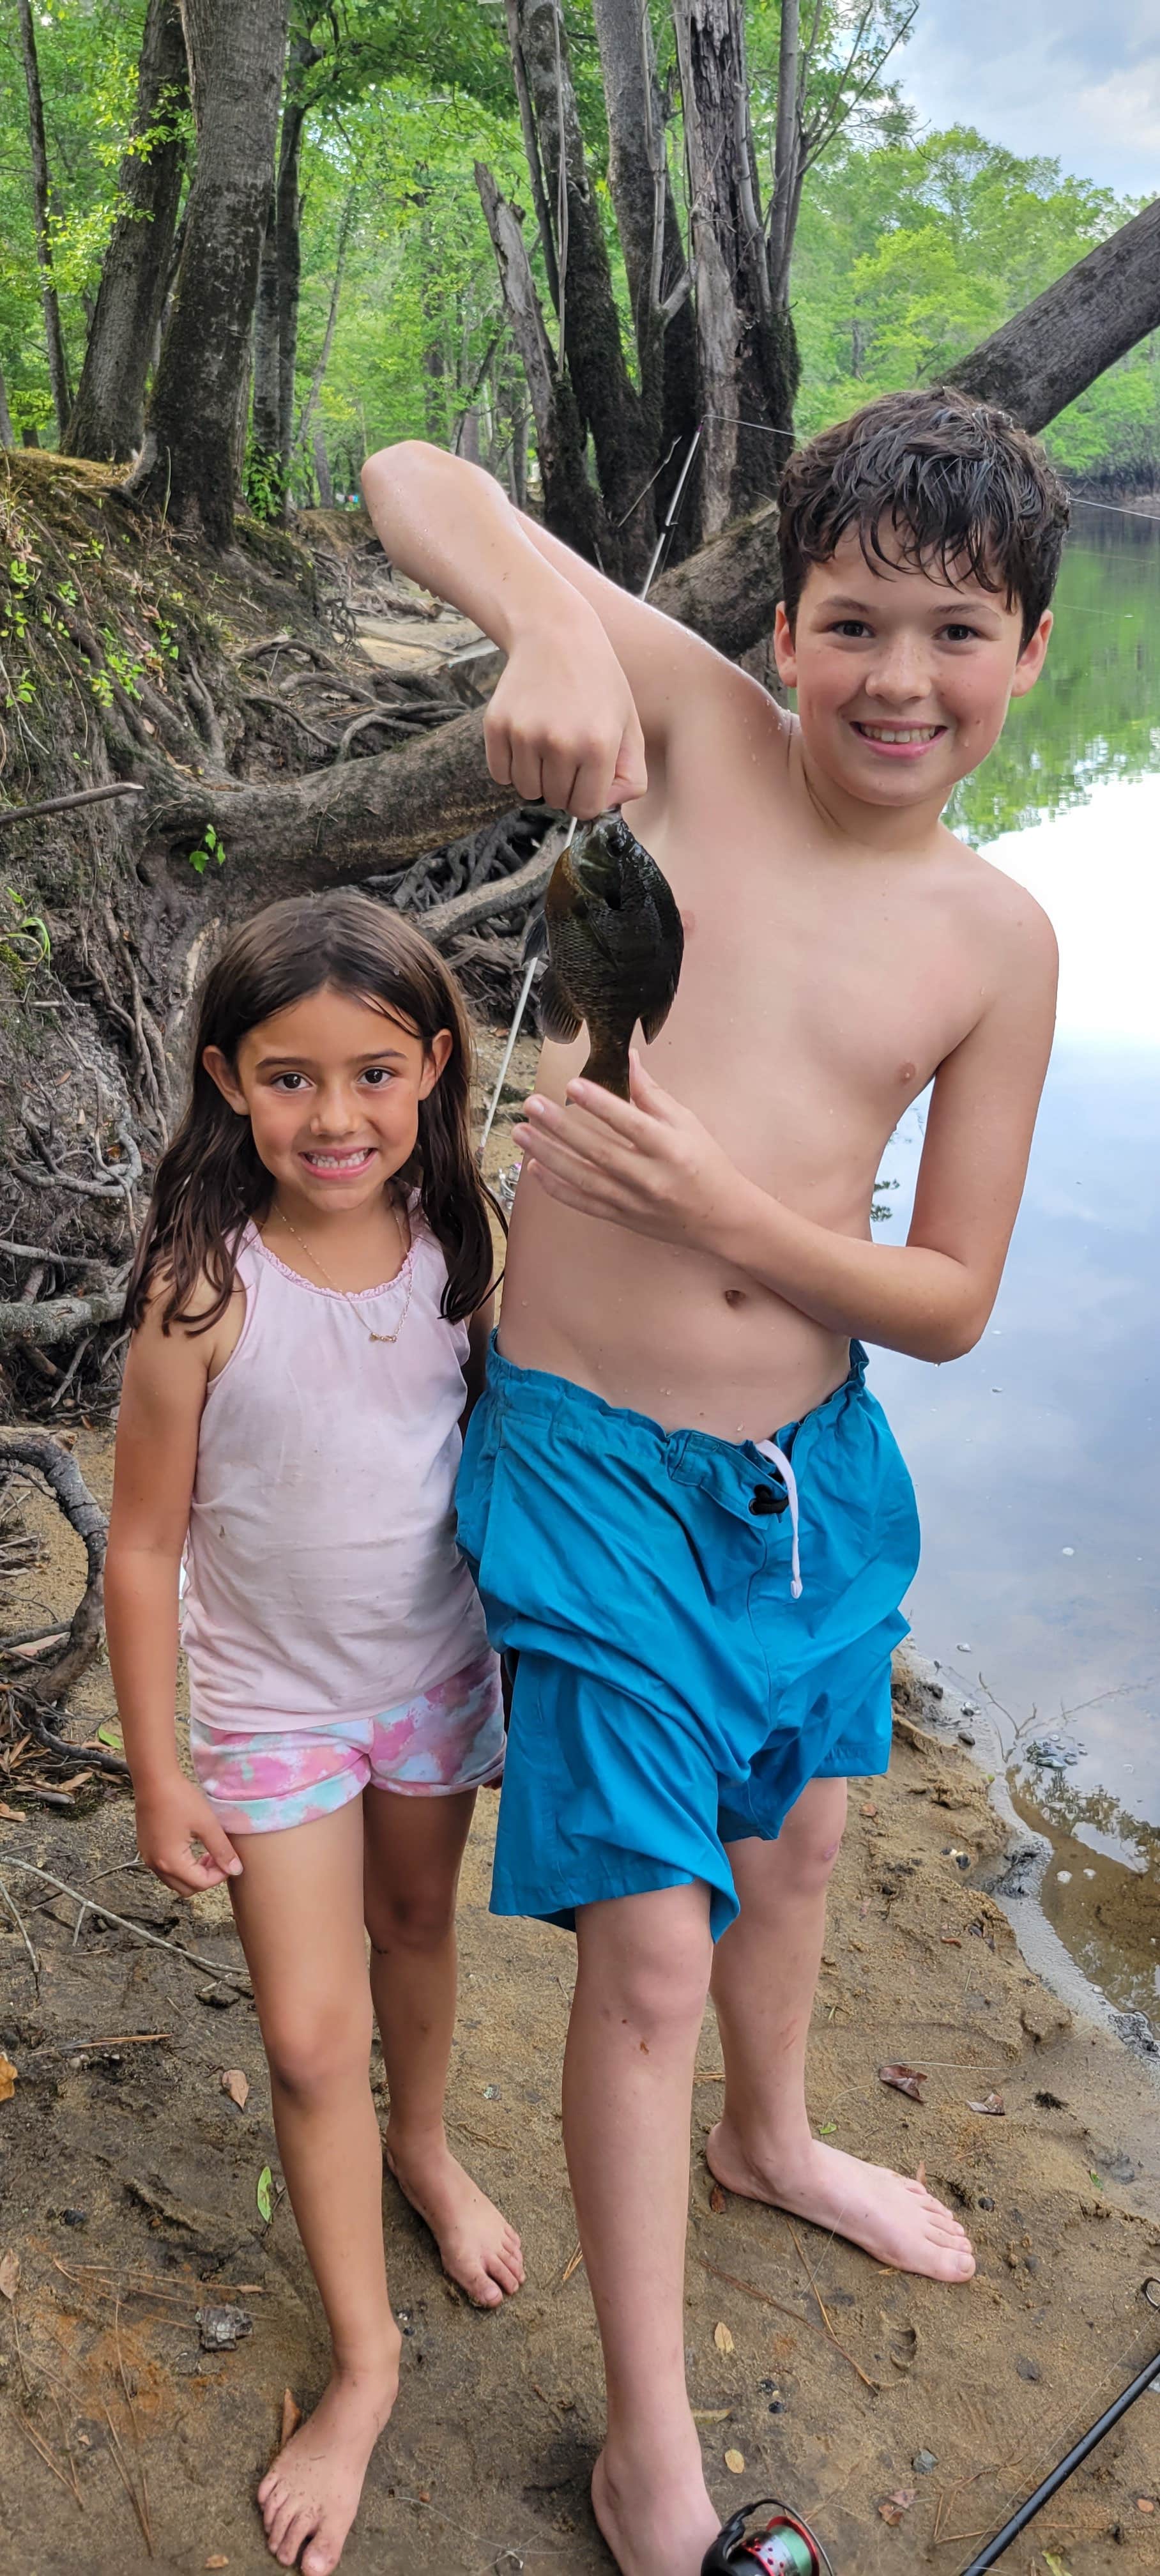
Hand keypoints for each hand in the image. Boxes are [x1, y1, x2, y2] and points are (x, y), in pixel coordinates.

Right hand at [134, 1771, 241, 1895]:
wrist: (154, 1780)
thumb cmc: (179, 1799)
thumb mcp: (207, 1824)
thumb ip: (222, 1850)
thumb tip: (236, 1869)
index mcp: (171, 1862)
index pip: (201, 1884)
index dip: (220, 1875)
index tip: (230, 1860)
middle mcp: (156, 1865)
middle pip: (186, 1889)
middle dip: (206, 1878)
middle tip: (218, 1859)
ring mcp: (148, 1858)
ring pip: (175, 1881)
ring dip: (193, 1874)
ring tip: (207, 1853)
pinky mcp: (146, 1849)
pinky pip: (165, 1869)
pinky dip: (181, 1866)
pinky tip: (191, 1847)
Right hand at [484, 610, 646, 817]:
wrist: (554, 633)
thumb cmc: (598, 683)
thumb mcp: (630, 725)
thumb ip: (631, 776)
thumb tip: (601, 808)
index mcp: (598, 745)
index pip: (585, 808)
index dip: (587, 796)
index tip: (587, 776)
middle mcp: (560, 743)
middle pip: (555, 801)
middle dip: (563, 786)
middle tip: (569, 751)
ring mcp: (525, 734)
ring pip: (526, 791)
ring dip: (537, 776)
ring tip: (548, 741)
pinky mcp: (496, 725)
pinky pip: (501, 774)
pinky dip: (512, 765)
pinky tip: (527, 736)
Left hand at [513, 1052, 749, 1250]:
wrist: (719, 1218)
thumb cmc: (706, 1164)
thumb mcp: (687, 1123)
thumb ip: (653, 1094)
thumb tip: (629, 1059)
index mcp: (670, 1148)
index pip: (629, 1123)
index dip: (599, 1104)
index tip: (571, 1085)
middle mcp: (649, 1176)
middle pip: (598, 1150)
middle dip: (560, 1127)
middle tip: (532, 1105)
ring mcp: (632, 1200)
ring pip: (583, 1177)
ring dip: (548, 1154)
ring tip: (520, 1133)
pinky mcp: (621, 1216)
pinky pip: (583, 1202)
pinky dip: (556, 1187)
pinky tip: (534, 1168)